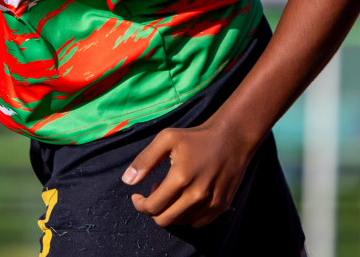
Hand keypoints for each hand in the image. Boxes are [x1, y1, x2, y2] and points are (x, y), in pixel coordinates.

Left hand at [123, 121, 258, 227]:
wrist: (232, 138)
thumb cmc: (196, 137)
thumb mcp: (166, 139)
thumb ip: (145, 160)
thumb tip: (127, 180)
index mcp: (180, 178)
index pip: (152, 207)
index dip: (140, 204)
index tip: (137, 196)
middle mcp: (197, 195)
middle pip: (164, 220)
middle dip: (153, 209)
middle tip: (155, 190)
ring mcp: (211, 203)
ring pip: (180, 222)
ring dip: (170, 210)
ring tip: (172, 191)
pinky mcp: (221, 206)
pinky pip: (197, 222)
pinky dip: (186, 215)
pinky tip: (186, 197)